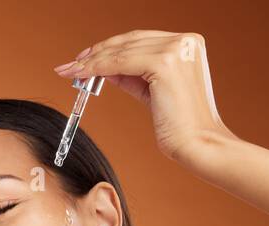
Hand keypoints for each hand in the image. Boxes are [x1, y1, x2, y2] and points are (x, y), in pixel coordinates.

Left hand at [55, 30, 235, 164]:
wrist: (197, 143)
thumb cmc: (178, 124)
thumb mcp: (152, 90)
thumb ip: (132, 75)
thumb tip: (104, 68)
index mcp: (188, 43)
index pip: (140, 40)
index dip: (111, 47)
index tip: (87, 58)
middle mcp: (185, 41)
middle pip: (129, 41)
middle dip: (97, 52)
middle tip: (72, 65)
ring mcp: (177, 49)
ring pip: (122, 52)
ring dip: (92, 61)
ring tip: (72, 71)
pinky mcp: (165, 63)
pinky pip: (120, 63)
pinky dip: (98, 68)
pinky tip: (83, 75)